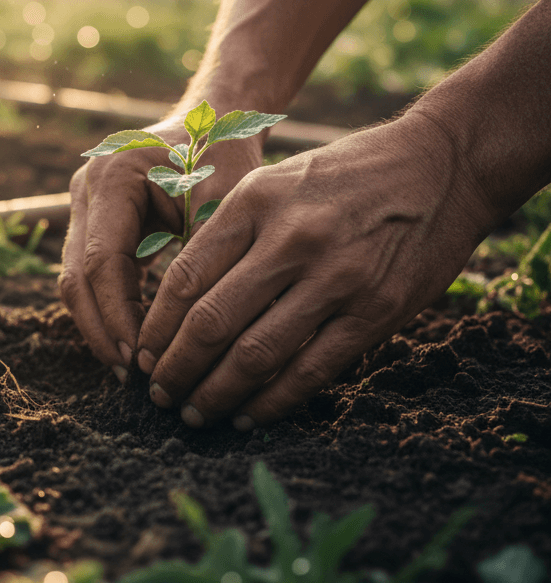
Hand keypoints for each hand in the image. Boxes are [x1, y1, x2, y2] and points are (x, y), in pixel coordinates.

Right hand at [59, 118, 262, 379]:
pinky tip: (132, 341)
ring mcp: (82, 204)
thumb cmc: (225, 158)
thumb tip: (188, 333)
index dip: (118, 315)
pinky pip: (90, 274)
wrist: (213, 123)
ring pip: (74, 279)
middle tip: (129, 375)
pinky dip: (108, 308)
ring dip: (99, 325)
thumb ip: (199, 259)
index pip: (102, 262)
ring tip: (128, 368)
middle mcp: (86, 188)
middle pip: (76, 276)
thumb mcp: (222, 203)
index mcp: (112, 177)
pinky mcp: (92, 221)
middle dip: (102, 330)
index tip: (140, 358)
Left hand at [136, 112, 492, 427]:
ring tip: (195, 414)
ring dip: (217, 394)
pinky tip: (248, 416)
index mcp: (255, 202)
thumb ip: (228, 231)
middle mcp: (291, 239)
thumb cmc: (344, 175)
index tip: (143, 355)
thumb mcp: (274, 181)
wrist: (440, 166)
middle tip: (159, 394)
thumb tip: (178, 300)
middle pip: (213, 322)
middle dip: (177, 368)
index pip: (186, 277)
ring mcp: (337, 278)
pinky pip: (313, 370)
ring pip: (257, 355)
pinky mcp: (377, 311)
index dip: (157, 326)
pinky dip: (273, 402)